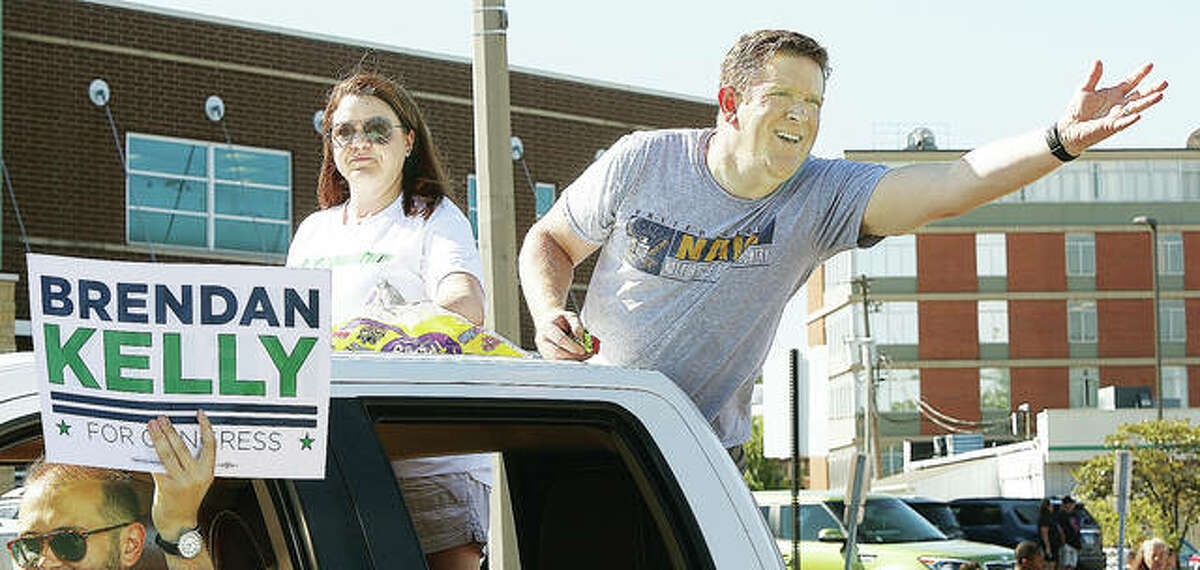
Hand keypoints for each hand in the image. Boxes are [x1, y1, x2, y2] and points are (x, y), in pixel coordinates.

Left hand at [147, 411, 215, 540]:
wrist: (178, 523)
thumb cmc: (186, 500)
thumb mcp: (197, 481)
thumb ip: (193, 464)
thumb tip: (176, 441)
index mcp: (208, 472)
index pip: (211, 445)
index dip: (206, 428)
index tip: (200, 414)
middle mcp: (197, 475)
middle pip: (183, 446)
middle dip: (171, 430)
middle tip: (162, 418)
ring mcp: (182, 481)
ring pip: (168, 454)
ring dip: (158, 438)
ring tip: (152, 426)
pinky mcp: (166, 487)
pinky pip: (157, 466)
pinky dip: (150, 455)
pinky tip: (145, 446)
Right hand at [533, 311, 591, 359]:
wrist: (547, 321)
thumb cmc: (560, 319)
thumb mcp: (570, 316)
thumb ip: (577, 325)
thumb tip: (580, 337)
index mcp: (548, 327)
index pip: (560, 339)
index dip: (572, 346)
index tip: (583, 350)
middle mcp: (542, 338)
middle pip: (556, 352)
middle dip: (572, 356)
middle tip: (584, 355)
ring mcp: (542, 348)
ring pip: (556, 360)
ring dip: (571, 360)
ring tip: (582, 355)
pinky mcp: (545, 355)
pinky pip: (557, 362)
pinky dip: (568, 361)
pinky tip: (576, 357)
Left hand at [1057, 61, 1166, 155]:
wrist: (1070, 127)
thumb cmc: (1078, 110)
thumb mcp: (1085, 89)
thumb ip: (1093, 76)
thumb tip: (1098, 61)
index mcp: (1114, 93)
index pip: (1131, 82)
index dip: (1140, 74)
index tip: (1150, 65)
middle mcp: (1119, 104)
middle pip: (1139, 95)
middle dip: (1151, 89)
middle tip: (1164, 82)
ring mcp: (1117, 116)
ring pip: (1135, 108)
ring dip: (1147, 102)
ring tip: (1160, 95)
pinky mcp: (1110, 127)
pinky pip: (1122, 123)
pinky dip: (1129, 120)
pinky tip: (1138, 115)